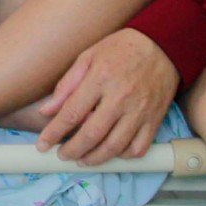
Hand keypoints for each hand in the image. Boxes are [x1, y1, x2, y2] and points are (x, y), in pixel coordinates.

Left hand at [37, 28, 177, 164]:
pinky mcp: (155, 120)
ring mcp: (140, 111)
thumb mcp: (88, 57)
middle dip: (72, 150)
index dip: (54, 133)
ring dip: (95, 158)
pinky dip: (123, 156)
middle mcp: (121, 98)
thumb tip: (47, 111)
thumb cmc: (120, 49)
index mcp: (100, 79)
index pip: (72, 113)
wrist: (162, 46)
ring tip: (82, 159)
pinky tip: (111, 153)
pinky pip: (139, 148)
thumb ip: (66, 85)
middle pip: (92, 135)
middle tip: (62, 155)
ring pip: (115, 147)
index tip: (43, 145)